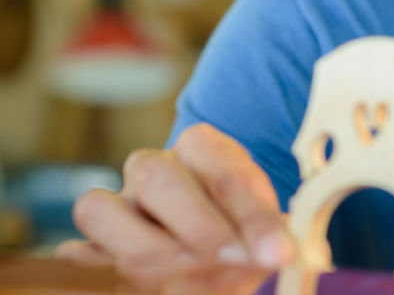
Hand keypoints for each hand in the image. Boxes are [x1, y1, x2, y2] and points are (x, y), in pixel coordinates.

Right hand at [55, 123, 293, 294]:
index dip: (251, 213)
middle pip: (154, 176)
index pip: (223, 170)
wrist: (222, 253)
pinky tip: (145, 287)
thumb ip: (270, 238)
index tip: (277, 250)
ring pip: (99, 209)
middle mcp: (153, 167)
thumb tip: (279, 251)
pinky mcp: (95, 243)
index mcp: (203, 148)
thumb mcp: (267, 232)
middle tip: (236, 258)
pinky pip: (77, 253)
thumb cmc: (247, 236)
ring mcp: (118, 204)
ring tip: (188, 277)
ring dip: (146, 249)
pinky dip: (99, 270)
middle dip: (198, 225)